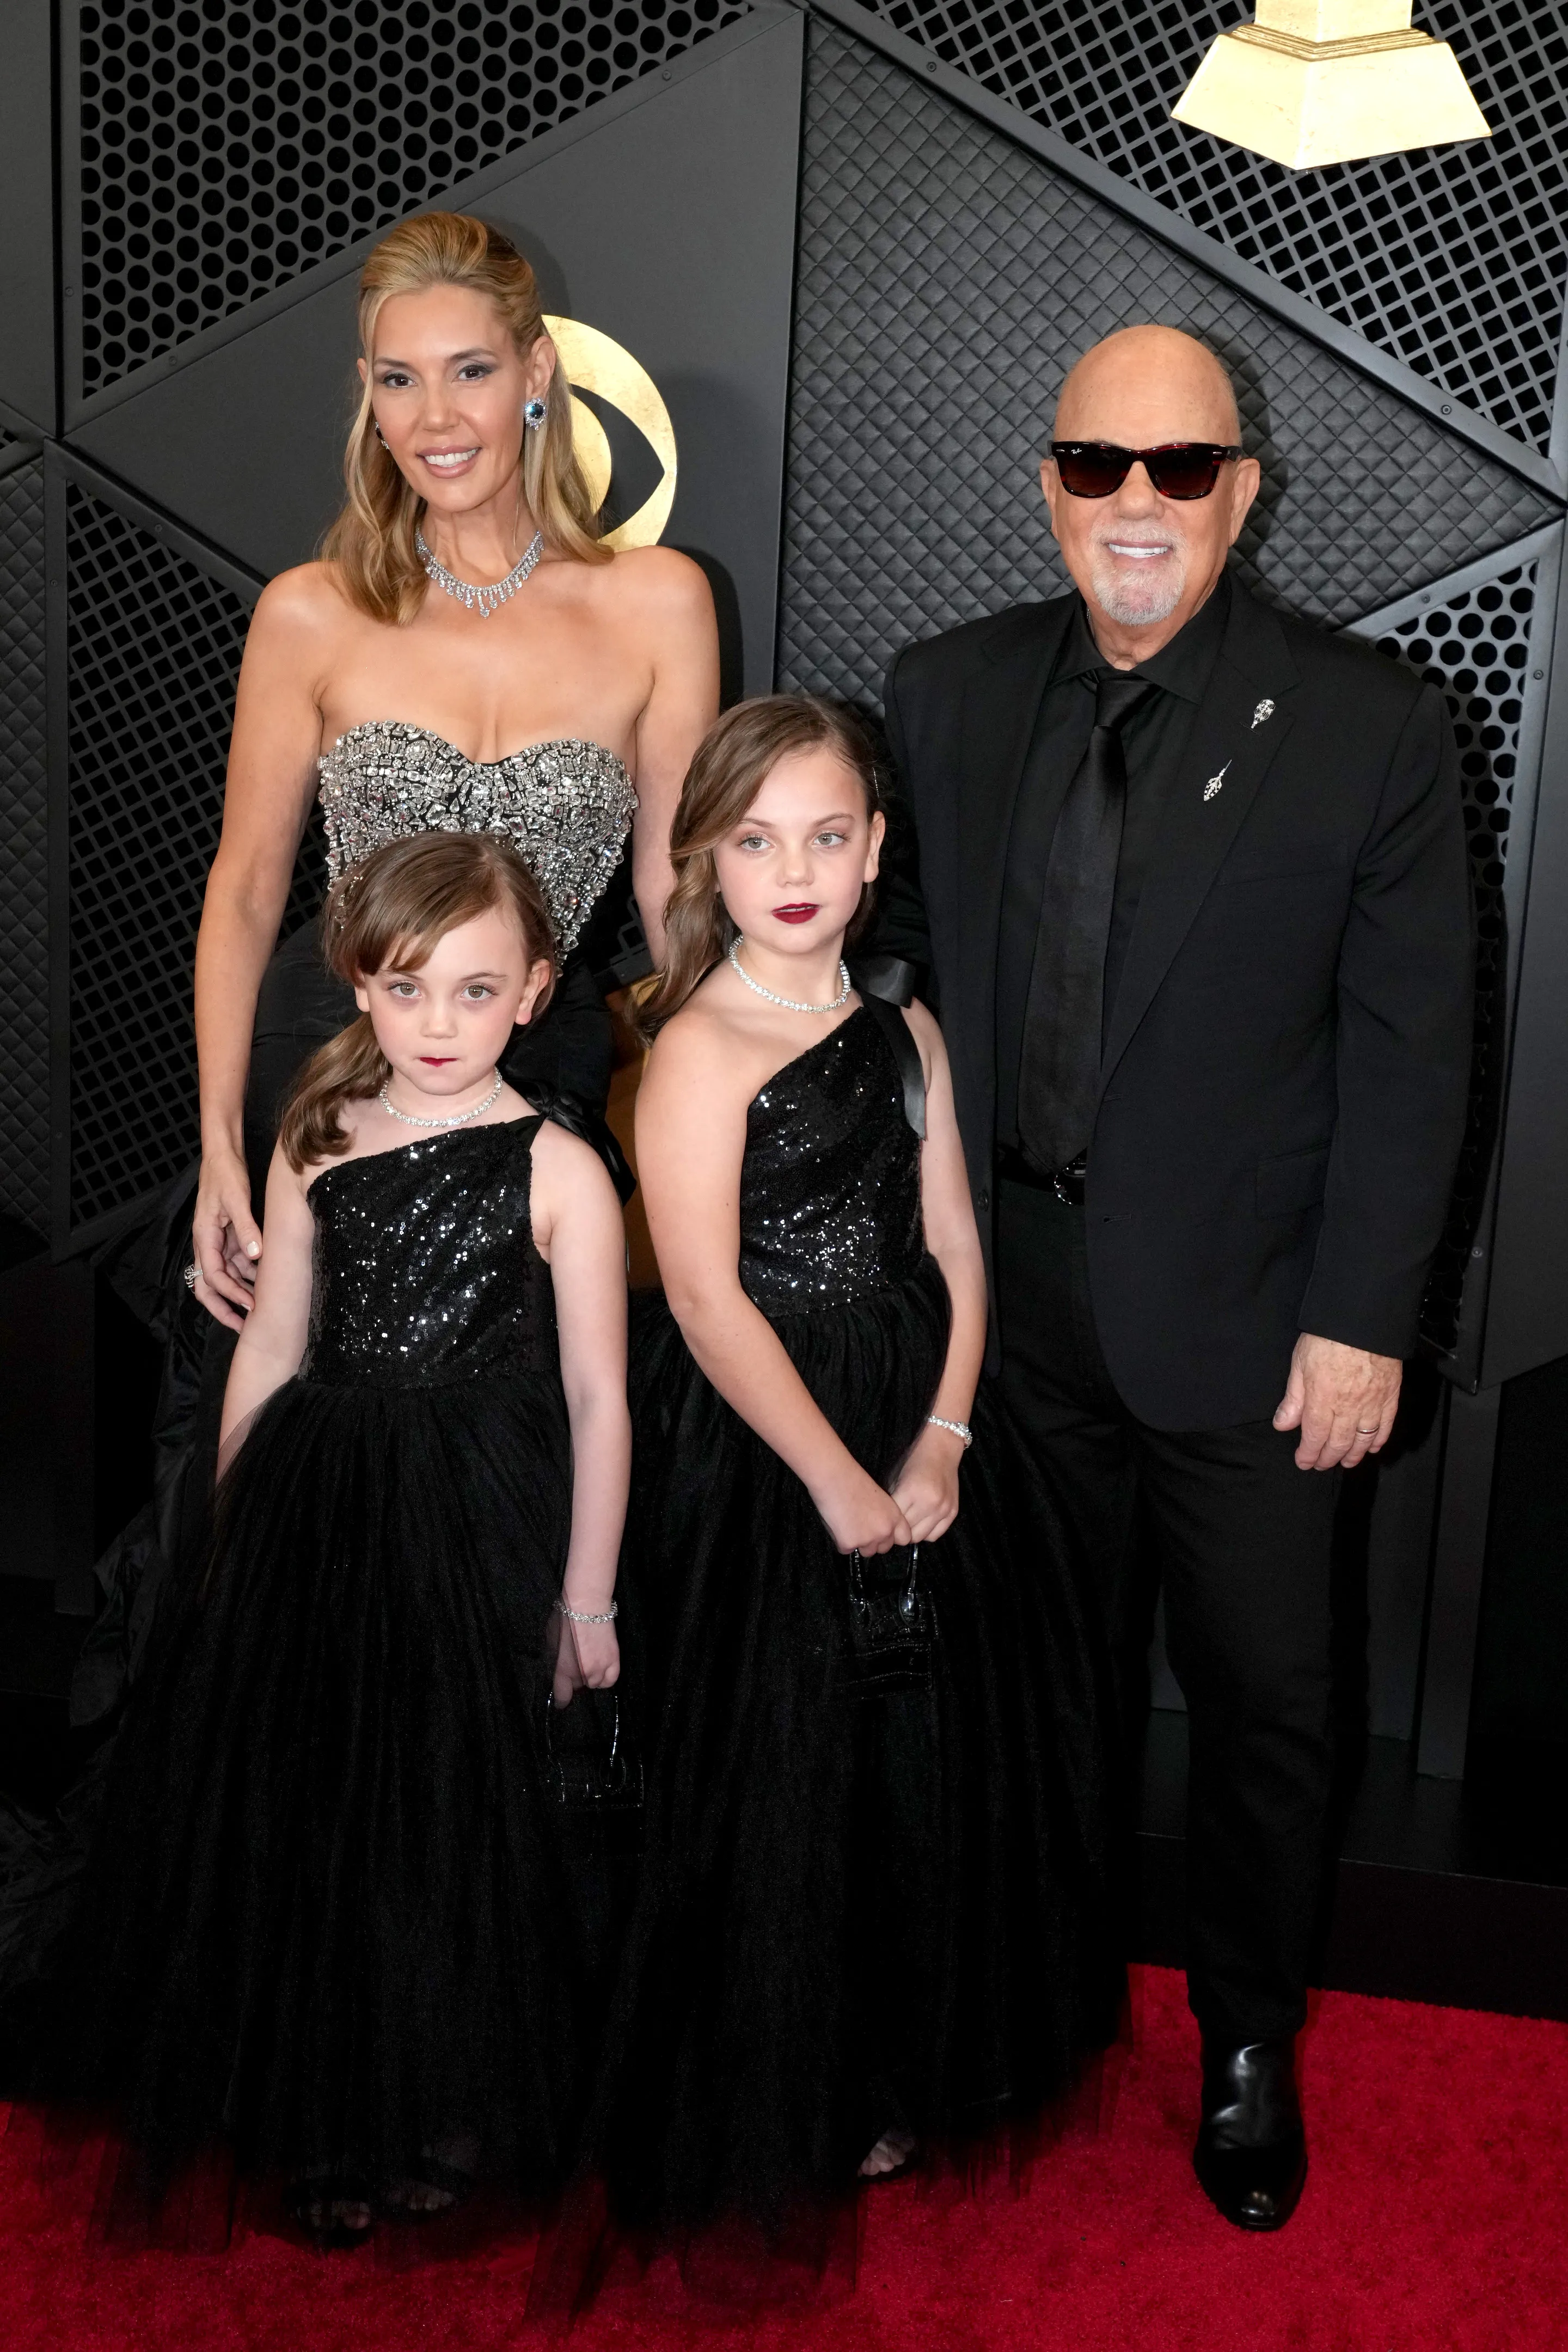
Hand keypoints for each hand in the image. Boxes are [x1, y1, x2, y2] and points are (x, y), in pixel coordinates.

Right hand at [191, 1148, 261, 1329]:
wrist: (223, 1155)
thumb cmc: (225, 1174)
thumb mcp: (236, 1199)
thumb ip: (246, 1228)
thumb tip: (256, 1256)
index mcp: (204, 1237)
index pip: (212, 1276)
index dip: (231, 1295)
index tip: (252, 1306)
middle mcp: (208, 1243)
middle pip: (210, 1286)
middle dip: (225, 1308)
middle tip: (245, 1326)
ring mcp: (219, 1241)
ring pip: (226, 1276)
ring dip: (241, 1292)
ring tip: (262, 1308)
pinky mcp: (230, 1235)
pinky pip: (237, 1262)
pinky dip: (249, 1274)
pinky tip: (266, 1281)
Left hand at [552, 1609, 620, 1705]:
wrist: (587, 1604)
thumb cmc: (564, 1619)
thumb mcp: (551, 1643)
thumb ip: (555, 1663)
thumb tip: (558, 1674)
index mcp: (563, 1669)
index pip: (563, 1696)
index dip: (562, 1699)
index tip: (562, 1700)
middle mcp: (582, 1673)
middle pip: (579, 1687)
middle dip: (576, 1680)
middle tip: (574, 1666)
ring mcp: (600, 1667)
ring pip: (595, 1684)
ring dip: (590, 1678)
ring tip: (588, 1665)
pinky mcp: (614, 1660)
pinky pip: (611, 1680)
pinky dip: (605, 1678)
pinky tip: (601, 1670)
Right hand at [813, 1465, 912, 1556]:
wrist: (834, 1477)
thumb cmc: (853, 1481)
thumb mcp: (880, 1498)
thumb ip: (883, 1516)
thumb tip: (878, 1530)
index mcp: (895, 1516)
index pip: (904, 1538)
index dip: (892, 1537)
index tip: (882, 1532)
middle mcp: (885, 1530)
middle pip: (883, 1549)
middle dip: (873, 1542)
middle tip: (859, 1526)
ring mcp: (868, 1539)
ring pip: (866, 1552)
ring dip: (857, 1543)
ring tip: (847, 1523)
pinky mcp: (849, 1543)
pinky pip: (845, 1549)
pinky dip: (840, 1540)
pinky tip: (836, 1523)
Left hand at [891, 1424, 964, 1543]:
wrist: (941, 1450)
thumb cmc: (915, 1461)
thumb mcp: (896, 1477)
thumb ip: (892, 1502)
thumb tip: (887, 1522)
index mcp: (911, 1492)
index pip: (895, 1521)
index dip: (888, 1523)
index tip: (885, 1523)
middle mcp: (929, 1503)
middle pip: (907, 1533)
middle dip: (898, 1532)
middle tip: (895, 1526)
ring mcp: (943, 1509)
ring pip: (920, 1537)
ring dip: (911, 1534)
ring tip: (907, 1526)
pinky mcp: (952, 1512)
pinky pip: (935, 1535)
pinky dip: (926, 1533)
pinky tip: (921, 1524)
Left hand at [1273, 1333, 1401, 1470]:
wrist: (1365, 1319)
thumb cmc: (1329, 1336)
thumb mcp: (1300, 1363)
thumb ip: (1293, 1398)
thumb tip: (1283, 1424)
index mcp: (1322, 1399)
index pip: (1314, 1437)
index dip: (1308, 1454)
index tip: (1303, 1462)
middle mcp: (1348, 1407)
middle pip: (1338, 1443)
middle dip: (1328, 1458)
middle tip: (1321, 1465)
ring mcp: (1372, 1403)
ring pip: (1362, 1440)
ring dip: (1353, 1455)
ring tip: (1345, 1462)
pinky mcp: (1390, 1396)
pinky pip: (1385, 1426)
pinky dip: (1378, 1440)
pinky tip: (1371, 1447)